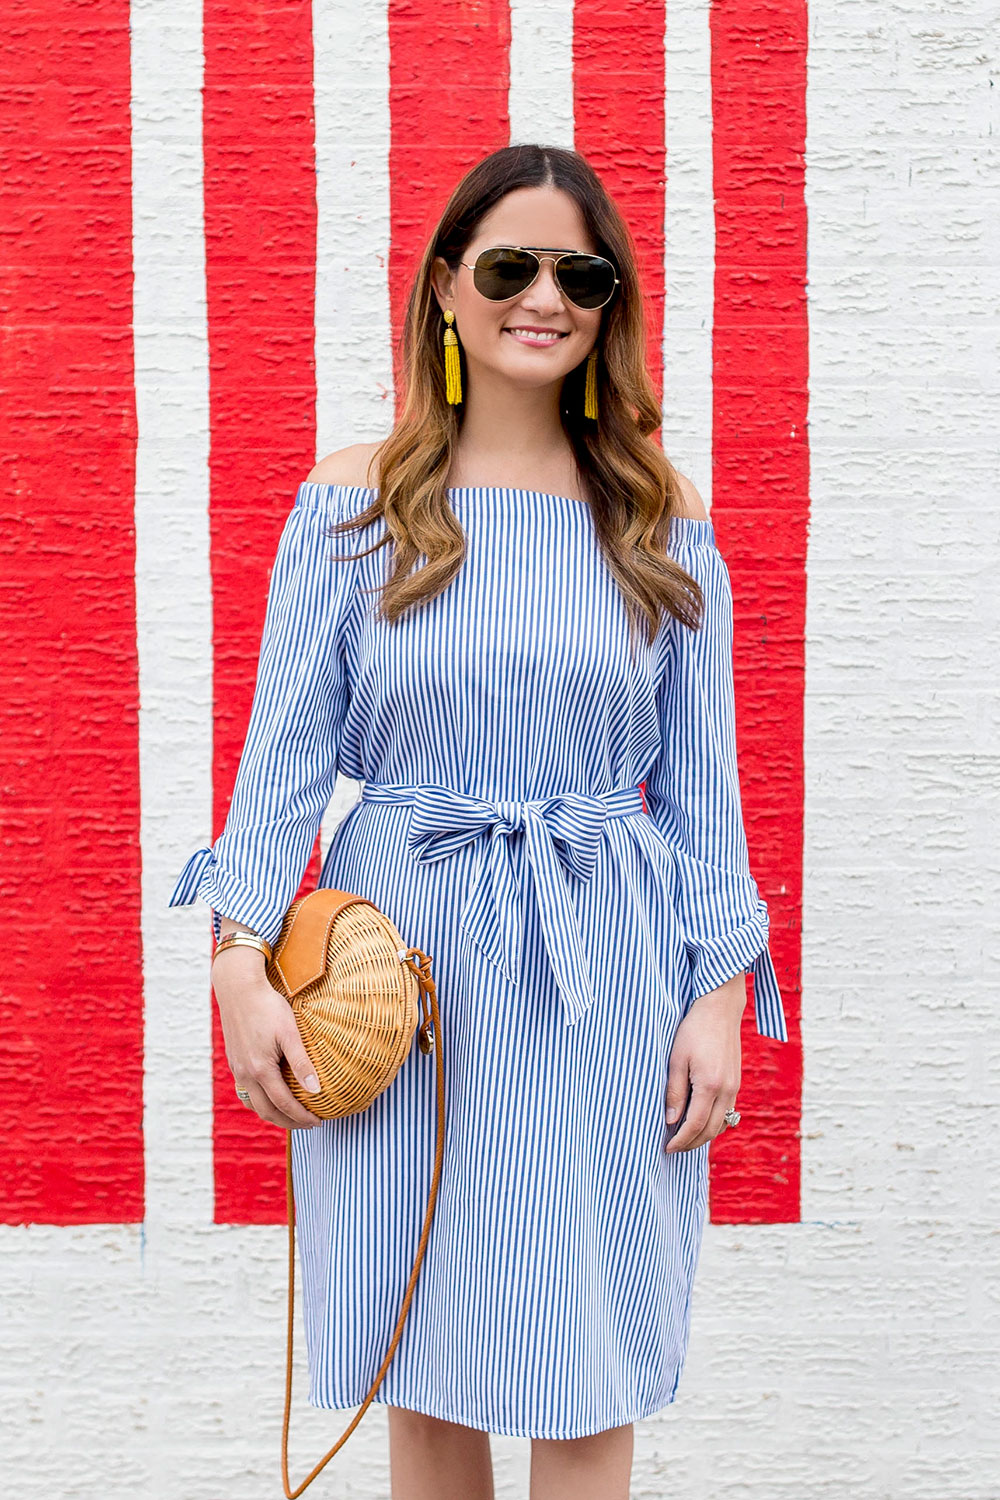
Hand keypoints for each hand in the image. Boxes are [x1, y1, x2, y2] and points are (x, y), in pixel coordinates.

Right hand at [211, 945, 324, 1130]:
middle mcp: (245, 1074)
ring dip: (273, 1113)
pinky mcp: (234, 1060)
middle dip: (288, 1122)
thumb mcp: (289, 1033)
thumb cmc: (267, 1006)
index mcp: (260, 1070)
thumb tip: (316, 1090)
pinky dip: (261, 1100)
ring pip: (253, 1103)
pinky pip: (246, 1090)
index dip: (302, 1117)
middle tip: (308, 1124)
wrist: (238, 988)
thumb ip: (301, 1063)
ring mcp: (237, 1068)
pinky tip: (273, 1093)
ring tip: (292, 1114)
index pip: (284, 1105)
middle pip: (267, 1111)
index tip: (318, 1122)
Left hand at [663, 974, 745, 1154]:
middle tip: (673, 1148)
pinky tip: (699, 1120)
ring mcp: (735, 1087)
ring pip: (721, 1124)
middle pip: (710, 1131)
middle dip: (691, 1144)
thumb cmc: (694, 1030)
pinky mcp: (736, 1082)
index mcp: (711, 1085)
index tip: (666, 1148)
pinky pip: (727, 1113)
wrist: (720, 1009)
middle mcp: (727, 1090)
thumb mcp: (676, 1059)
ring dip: (703, 1136)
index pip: (694, 1125)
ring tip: (683, 1138)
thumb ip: (675, 1092)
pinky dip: (713, 1123)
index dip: (680, 1141)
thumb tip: (671, 1121)